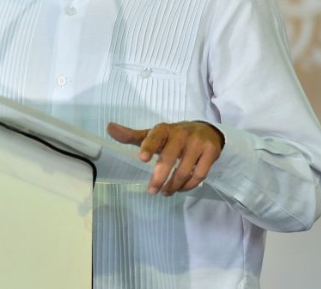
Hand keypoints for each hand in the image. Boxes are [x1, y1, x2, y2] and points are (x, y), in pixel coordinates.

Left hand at [107, 121, 224, 195]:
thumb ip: (132, 136)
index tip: (141, 158)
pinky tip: (180, 189)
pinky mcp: (211, 152)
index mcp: (164, 129)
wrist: (206, 130)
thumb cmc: (173, 136)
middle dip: (159, 178)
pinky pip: (199, 175)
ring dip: (173, 185)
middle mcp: (181, 133)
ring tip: (165, 192)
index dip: (149, 146)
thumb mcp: (154, 134)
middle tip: (151, 191)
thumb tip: (109, 127)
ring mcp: (197, 143)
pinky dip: (188, 185)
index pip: (155, 136)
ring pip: (184, 170)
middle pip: (169, 159)